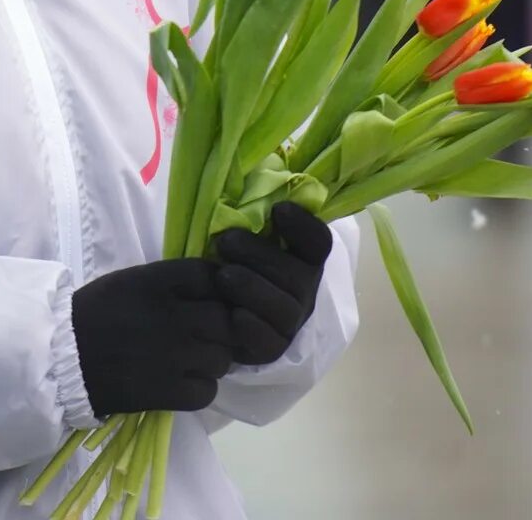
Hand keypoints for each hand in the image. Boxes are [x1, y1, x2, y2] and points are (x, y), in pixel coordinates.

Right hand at [71, 258, 232, 415]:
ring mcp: (173, 355)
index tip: (211, 297)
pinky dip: (200, 389)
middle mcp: (171, 315)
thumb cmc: (92, 315)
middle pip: (226, 319)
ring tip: (192, 362)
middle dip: (221, 328)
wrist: (59, 360)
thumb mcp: (129, 282)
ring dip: (212, 361)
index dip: (218, 286)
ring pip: (222, 358)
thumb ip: (169, 282)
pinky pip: (207, 391)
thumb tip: (210, 287)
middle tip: (206, 336)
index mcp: (157, 283)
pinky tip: (183, 384)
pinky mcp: (168, 391)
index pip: (210, 275)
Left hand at [213, 203, 333, 365]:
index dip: (303, 226)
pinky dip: (249, 326)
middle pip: (296, 273)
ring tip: (223, 275)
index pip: (318, 242)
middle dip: (259, 254)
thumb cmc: (230, 264)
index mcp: (302, 259)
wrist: (213, 314)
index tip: (278, 210)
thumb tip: (253, 182)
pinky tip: (232, 313)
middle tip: (225, 242)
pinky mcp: (270, 350)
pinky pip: (265, 340)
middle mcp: (303, 290)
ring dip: (251, 287)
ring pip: (282, 306)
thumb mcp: (243, 237)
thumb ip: (253, 216)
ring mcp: (289, 322)